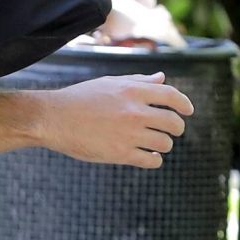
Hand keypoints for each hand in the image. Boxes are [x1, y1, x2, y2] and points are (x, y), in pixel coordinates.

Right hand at [32, 73, 192, 168]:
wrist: (51, 119)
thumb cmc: (79, 99)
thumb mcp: (109, 83)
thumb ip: (138, 81)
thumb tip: (162, 78)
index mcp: (132, 91)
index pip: (172, 96)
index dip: (185, 104)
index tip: (188, 111)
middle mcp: (134, 112)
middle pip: (173, 123)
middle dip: (175, 128)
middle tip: (170, 131)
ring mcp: (128, 134)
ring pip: (165, 143)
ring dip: (163, 144)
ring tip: (153, 144)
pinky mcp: (120, 154)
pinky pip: (152, 160)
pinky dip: (154, 159)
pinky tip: (147, 156)